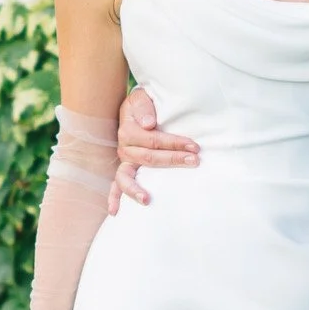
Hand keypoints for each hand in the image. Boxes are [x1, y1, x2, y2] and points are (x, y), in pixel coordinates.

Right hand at [108, 85, 199, 211]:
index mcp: (128, 130)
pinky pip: (115, 185)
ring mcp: (124, 160)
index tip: (194, 146)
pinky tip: (116, 212)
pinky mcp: (124, 169)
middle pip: (148, 158)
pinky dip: (114, 198)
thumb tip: (149, 124)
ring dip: (137, 188)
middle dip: (172, 160)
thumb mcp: (141, 97)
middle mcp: (124, 147)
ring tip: (147, 199)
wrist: (133, 106)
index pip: (153, 140)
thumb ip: (144, 107)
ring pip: (128, 176)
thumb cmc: (142, 104)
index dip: (174, 143)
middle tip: (194, 161)